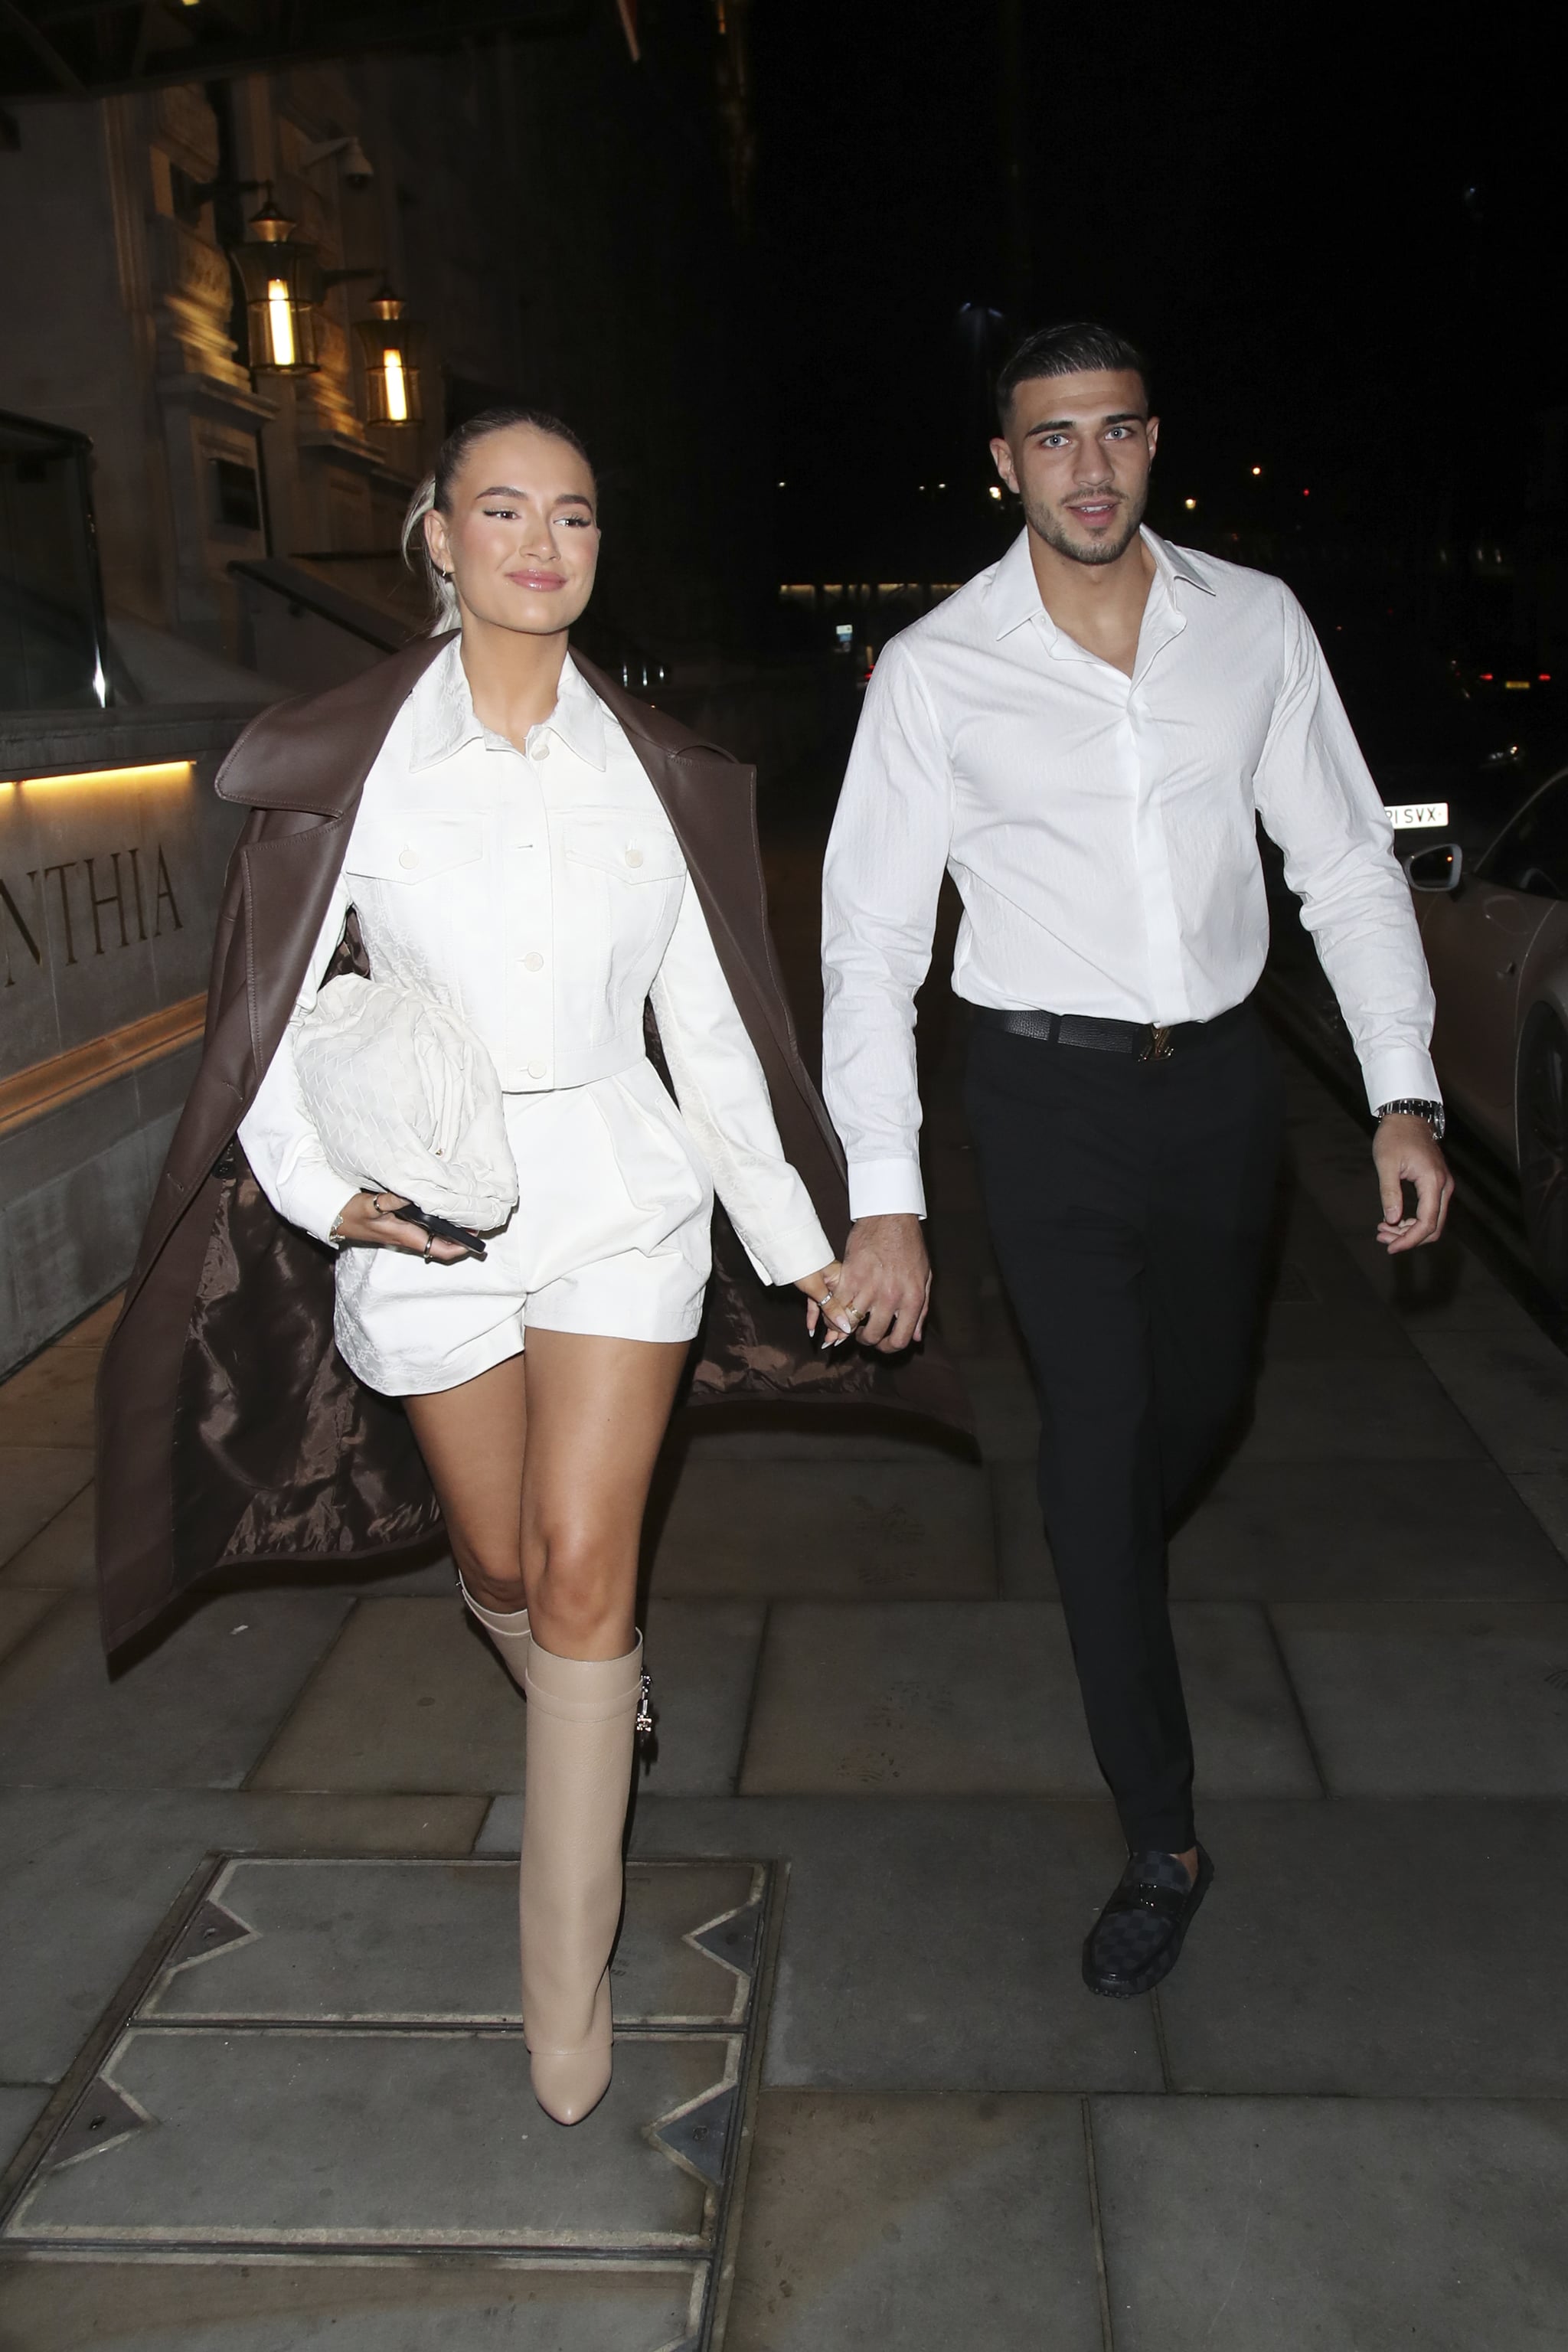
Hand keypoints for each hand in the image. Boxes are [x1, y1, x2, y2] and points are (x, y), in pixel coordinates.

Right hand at [331, 1189, 470, 1264]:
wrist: (335, 1218)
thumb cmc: (353, 1214)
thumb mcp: (371, 1206)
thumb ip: (391, 1200)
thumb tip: (414, 1194)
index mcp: (406, 1236)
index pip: (441, 1249)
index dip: (462, 1247)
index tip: (477, 1238)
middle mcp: (409, 1237)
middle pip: (443, 1244)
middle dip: (462, 1236)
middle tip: (478, 1220)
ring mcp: (405, 1233)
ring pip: (435, 1235)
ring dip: (451, 1228)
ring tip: (466, 1212)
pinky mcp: (400, 1226)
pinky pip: (425, 1227)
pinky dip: (438, 1220)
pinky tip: (442, 1207)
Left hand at [795, 1261, 856, 1343]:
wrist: (783, 1249)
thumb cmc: (800, 1264)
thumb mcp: (816, 1289)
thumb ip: (830, 1308)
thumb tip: (845, 1326)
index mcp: (845, 1278)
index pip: (851, 1305)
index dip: (847, 1322)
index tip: (842, 1338)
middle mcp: (838, 1281)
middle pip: (841, 1308)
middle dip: (837, 1326)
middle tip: (832, 1343)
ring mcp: (826, 1283)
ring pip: (829, 1308)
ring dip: (826, 1324)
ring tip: (825, 1341)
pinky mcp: (814, 1285)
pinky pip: (817, 1304)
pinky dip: (814, 1316)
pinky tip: (812, 1329)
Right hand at [826, 1212, 931, 1351]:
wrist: (891, 1217)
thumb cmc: (910, 1245)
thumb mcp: (926, 1278)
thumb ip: (922, 1310)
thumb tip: (916, 1338)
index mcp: (913, 1299)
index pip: (899, 1340)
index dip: (888, 1347)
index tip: (882, 1342)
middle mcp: (891, 1297)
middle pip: (872, 1336)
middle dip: (866, 1339)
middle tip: (864, 1332)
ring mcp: (869, 1287)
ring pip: (851, 1323)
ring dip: (848, 1327)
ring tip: (850, 1321)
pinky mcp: (850, 1275)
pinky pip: (837, 1304)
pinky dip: (834, 1312)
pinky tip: (838, 1310)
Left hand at [1372, 1115, 1453, 1253]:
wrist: (1408, 1116)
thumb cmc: (1395, 1136)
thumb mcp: (1386, 1164)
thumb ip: (1389, 1193)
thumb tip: (1392, 1220)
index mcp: (1433, 1182)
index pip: (1427, 1222)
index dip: (1410, 1240)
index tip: (1390, 1247)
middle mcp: (1444, 1186)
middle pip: (1434, 1226)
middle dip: (1408, 1238)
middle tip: (1382, 1238)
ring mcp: (1443, 1185)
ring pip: (1433, 1220)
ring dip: (1409, 1231)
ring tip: (1383, 1230)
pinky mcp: (1437, 1184)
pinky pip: (1430, 1210)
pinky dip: (1413, 1220)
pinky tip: (1393, 1220)